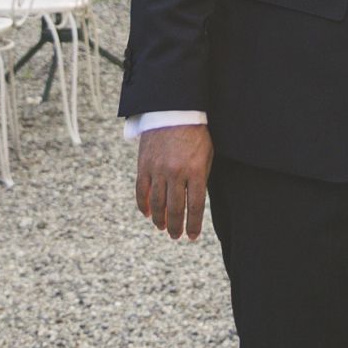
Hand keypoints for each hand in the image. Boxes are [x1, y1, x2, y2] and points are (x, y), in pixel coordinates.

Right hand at [137, 124, 213, 240]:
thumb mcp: (206, 155)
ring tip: (163, 227)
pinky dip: (143, 205)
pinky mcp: (144, 164)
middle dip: (176, 226)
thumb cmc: (195, 134)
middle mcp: (176, 173)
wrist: (173, 110)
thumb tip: (194, 203)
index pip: (195, 207)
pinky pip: (141, 191)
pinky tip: (147, 213)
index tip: (192, 237)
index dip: (193, 225)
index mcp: (196, 171)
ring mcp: (158, 169)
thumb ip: (201, 178)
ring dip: (160, 219)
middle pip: (175, 209)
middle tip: (176, 236)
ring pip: (157, 203)